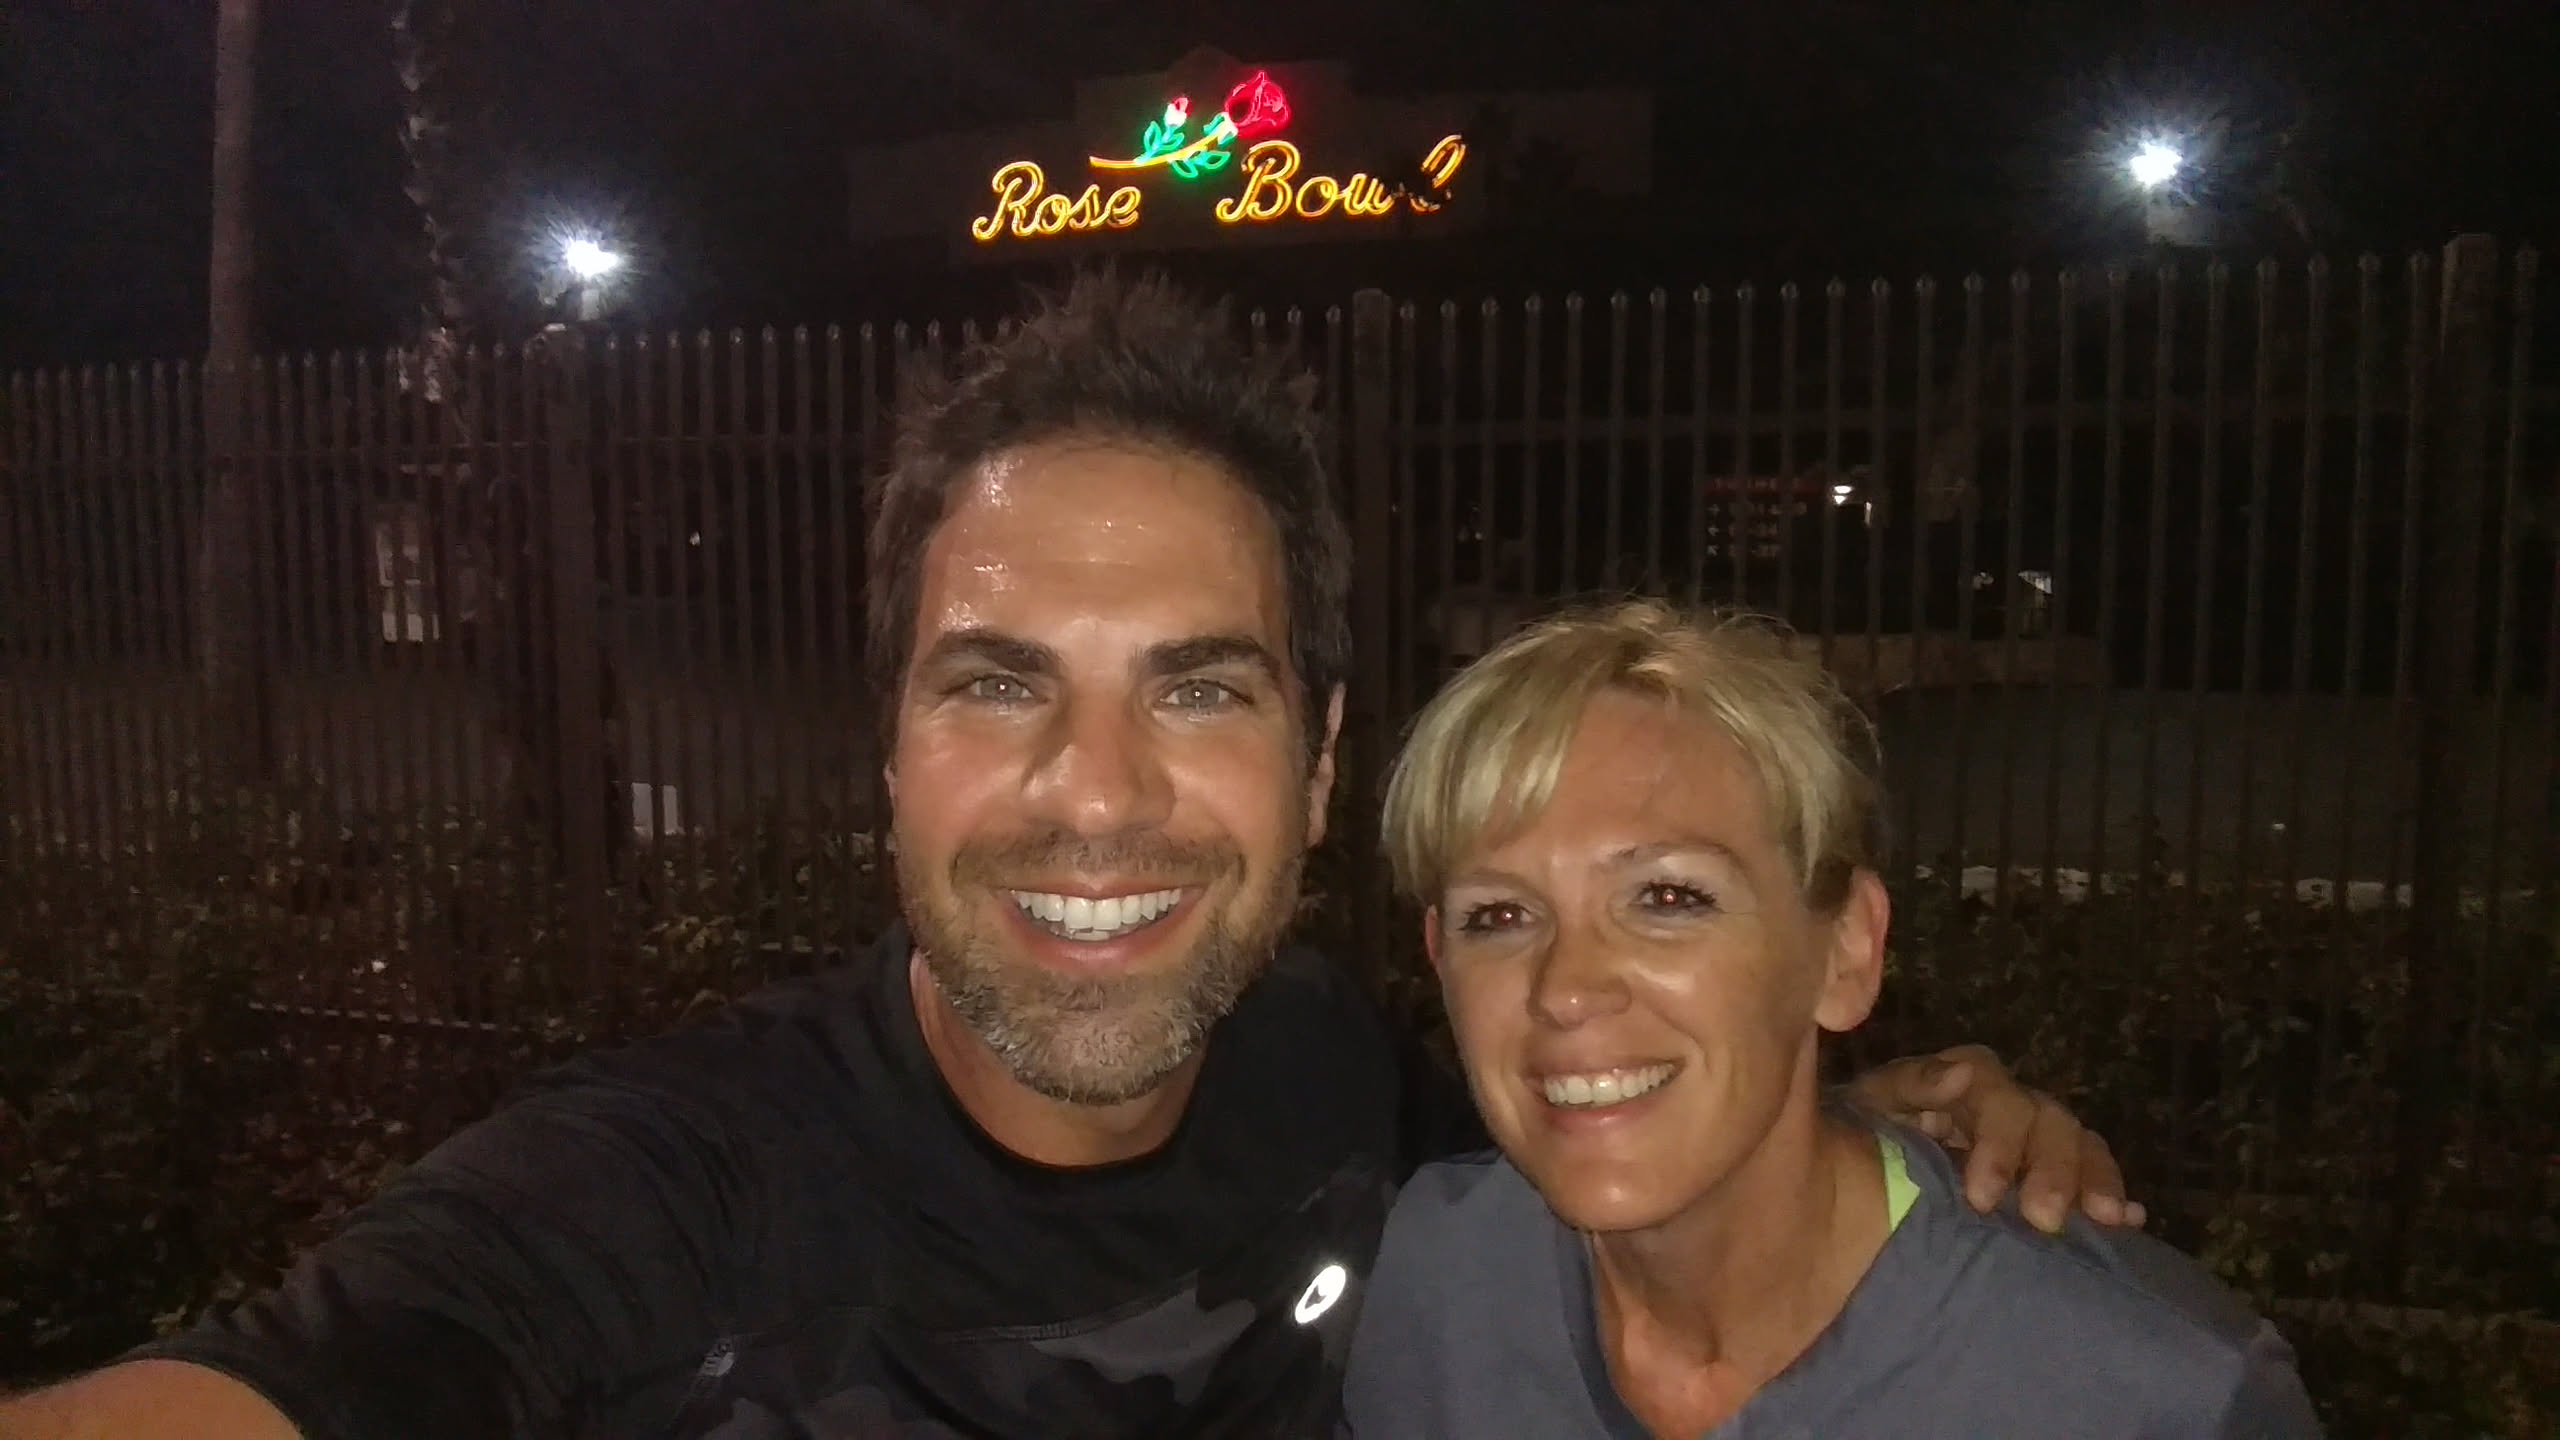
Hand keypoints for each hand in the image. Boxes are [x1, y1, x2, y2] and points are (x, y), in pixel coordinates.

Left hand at [1846, 1044, 2143, 1233]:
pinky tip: (2130, 1221)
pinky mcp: (2048, 1180)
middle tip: (2043, 1218)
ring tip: (2105, 1218)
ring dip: (2093, 1178)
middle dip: (2051, 1167)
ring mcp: (2031, 1143)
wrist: (1850, 1191)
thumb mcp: (1869, 1110)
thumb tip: (1958, 1075)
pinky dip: (2112, 1196)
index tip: (1981, 1196)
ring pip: (2078, 1144)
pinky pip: (2093, 1179)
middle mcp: (2003, 1107)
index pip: (1991, 1086)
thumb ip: (1910, 1086)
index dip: (1997, 1139)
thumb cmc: (1859, 1142)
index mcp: (1958, 1084)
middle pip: (2044, 1117)